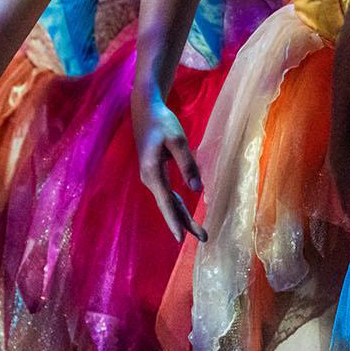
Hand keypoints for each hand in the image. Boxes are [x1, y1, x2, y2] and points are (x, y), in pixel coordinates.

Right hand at [132, 91, 204, 242]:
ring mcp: (152, 178)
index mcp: (153, 173)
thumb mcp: (178, 141)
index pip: (166, 202)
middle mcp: (150, 179)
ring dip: (183, 216)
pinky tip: (185, 214)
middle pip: (169, 206)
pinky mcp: (156, 174)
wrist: (145, 111)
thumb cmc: (162, 123)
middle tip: (204, 238)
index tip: (182, 239)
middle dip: (185, 223)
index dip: (174, 221)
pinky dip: (178, 206)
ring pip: (169, 202)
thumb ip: (187, 164)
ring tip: (199, 231)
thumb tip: (197, 189)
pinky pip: (168, 195)